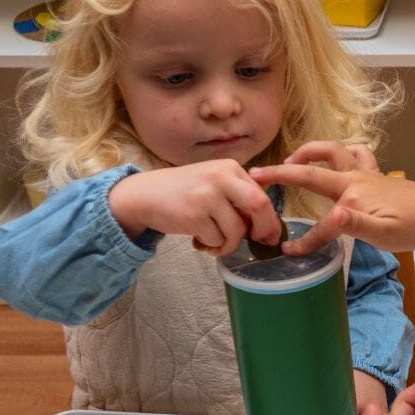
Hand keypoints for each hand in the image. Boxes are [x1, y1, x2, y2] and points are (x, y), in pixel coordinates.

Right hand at [108, 159, 281, 255]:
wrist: (145, 194)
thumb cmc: (185, 192)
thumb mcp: (215, 183)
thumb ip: (239, 197)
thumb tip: (267, 226)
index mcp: (230, 167)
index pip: (262, 195)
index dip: (270, 219)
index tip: (270, 234)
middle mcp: (221, 177)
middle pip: (259, 206)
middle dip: (263, 229)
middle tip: (257, 241)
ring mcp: (207, 195)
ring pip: (237, 230)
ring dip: (230, 244)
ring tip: (218, 244)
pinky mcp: (194, 215)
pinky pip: (217, 239)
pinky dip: (213, 246)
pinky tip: (201, 241)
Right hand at [249, 141, 414, 254]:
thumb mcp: (386, 234)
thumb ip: (356, 226)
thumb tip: (332, 217)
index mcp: (353, 197)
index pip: (321, 224)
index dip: (304, 240)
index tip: (287, 251)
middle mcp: (355, 180)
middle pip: (312, 171)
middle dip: (282, 172)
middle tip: (257, 174)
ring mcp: (366, 174)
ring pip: (333, 151)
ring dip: (310, 151)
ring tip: (293, 159)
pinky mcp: (375, 175)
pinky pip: (354, 154)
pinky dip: (341, 152)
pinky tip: (336, 161)